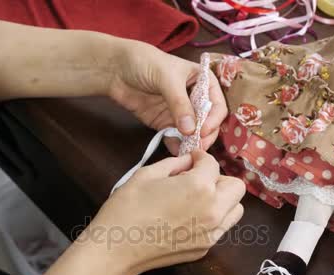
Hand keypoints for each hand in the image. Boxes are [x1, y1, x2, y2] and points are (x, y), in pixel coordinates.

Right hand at [86, 150, 244, 274]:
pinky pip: (221, 228)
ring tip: (196, 200)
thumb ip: (175, 163)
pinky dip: (212, 219)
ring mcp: (211, 233)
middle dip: (218, 179)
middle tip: (196, 179)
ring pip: (235, 210)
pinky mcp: (204, 249)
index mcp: (199, 187)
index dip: (199, 158)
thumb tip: (188, 162)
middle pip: (236, 187)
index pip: (213, 164)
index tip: (190, 160)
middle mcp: (213, 210)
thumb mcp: (147, 174)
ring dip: (222, 200)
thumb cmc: (126, 208)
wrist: (116, 249)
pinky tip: (188, 218)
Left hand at [107, 40, 227, 154]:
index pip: (216, 104)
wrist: (117, 69)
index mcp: (202, 81)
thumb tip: (190, 129)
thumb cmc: (146, 62)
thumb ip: (179, 103)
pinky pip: (175, 138)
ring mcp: (180, 113)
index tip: (203, 130)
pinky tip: (176, 153)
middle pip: (208, 122)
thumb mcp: (166, 79)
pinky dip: (177, 146)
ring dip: (192, 143)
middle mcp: (194, 98)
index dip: (213, 119)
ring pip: (193, 133)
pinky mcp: (165, 123)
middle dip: (205, 135)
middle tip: (198, 146)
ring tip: (188, 152)